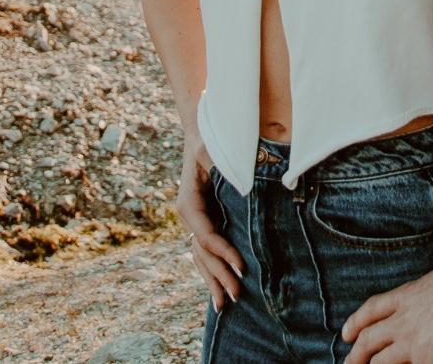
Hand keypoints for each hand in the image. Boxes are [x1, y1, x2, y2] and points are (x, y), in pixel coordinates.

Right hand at [176, 134, 243, 311]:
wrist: (200, 129)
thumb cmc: (210, 137)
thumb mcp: (214, 149)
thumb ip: (224, 167)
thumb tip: (244, 185)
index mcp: (188, 203)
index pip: (206, 235)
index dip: (224, 252)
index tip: (242, 266)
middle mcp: (188, 216)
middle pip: (203, 253)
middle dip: (219, 275)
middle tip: (238, 295)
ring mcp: (194, 220)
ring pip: (202, 257)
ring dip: (213, 280)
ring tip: (226, 304)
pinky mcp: (204, 220)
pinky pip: (206, 250)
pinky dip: (212, 269)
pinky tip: (218, 289)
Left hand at [342, 263, 432, 363]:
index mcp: (406, 297)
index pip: (372, 309)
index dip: (356, 322)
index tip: (347, 333)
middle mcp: (402, 321)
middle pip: (369, 339)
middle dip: (356, 353)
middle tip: (349, 361)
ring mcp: (410, 344)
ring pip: (380, 361)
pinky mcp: (424, 362)